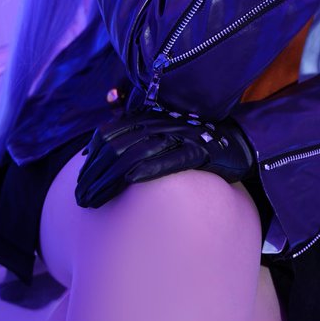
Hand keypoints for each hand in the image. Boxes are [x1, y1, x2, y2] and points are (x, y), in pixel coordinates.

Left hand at [75, 107, 255, 208]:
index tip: (81, 175)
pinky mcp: (198, 153)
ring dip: (108, 180)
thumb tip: (104, 133)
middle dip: (93, 174)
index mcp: (151, 118)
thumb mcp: (165, 133)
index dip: (91, 154)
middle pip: (116, 148)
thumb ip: (137, 132)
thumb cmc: (197, 142)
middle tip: (80, 197)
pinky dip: (145, 170)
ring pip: (134, 155)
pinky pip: (167, 160)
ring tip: (92, 201)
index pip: (111, 133)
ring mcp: (180, 137)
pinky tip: (127, 182)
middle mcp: (162, 124)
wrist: (239, 143)